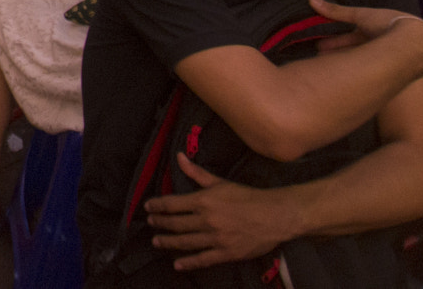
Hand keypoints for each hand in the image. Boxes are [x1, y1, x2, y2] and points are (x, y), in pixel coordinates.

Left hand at [145, 154, 290, 270]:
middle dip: (160, 224)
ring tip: (156, 242)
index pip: (172, 204)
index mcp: (204, 201)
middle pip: (175, 224)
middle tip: (150, 224)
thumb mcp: (220, 182)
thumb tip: (179, 157)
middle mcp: (206, 220)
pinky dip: (188, 263)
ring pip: (185, 242)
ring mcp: (215, 238)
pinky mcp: (225, 253)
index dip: (157, 206)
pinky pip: (202, 260)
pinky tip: (177, 264)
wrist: (274, 215)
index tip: (148, 207)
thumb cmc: (248, 196)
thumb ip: (197, 173)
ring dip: (168, 242)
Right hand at [307, 0, 422, 64]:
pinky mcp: (388, 69)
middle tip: (320, 57)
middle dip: (337, 51)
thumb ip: (336, 11)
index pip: (350, 33)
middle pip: (354, 47)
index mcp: (373, 26)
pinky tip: (345, 76)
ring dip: (344, 61)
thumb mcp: (360, 15)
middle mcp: (379, 41)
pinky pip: (368, 69)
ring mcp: (384, 55)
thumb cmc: (388, 23)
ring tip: (327, 67)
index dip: (335, 38)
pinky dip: (356, 70)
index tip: (320, 44)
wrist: (413, 41)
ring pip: (360, 59)